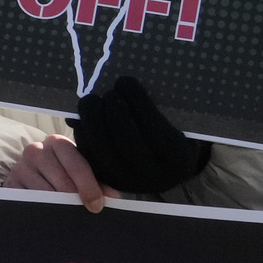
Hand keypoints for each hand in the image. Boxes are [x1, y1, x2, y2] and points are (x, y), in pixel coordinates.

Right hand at [2, 135, 109, 212]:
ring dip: (59, 207)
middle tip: (84, 212)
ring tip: (67, 213)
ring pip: (46, 194)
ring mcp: (20, 167)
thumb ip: (96, 181)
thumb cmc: (63, 172)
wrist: (33, 173)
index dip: (89, 186)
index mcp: (57, 143)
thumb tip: (113, 197)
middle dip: (75, 200)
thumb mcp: (79, 171)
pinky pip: (29, 201)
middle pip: (62, 182)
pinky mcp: (10, 184)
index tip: (96, 205)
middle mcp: (35, 150)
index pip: (76, 164)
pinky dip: (42, 210)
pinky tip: (50, 213)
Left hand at [72, 74, 209, 195]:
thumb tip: (123, 84)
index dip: (139, 104)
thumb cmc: (171, 134)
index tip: (126, 81)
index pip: (158, 133)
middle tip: (109, 92)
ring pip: (104, 152)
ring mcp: (128, 181)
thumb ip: (160, 107)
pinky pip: (89, 156)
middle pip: (128, 144)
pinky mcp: (106, 180)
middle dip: (115, 113)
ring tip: (91, 100)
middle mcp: (154, 177)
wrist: (162, 170)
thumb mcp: (176, 123)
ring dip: (93, 121)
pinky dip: (83, 133)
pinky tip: (83, 116)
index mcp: (179, 160)